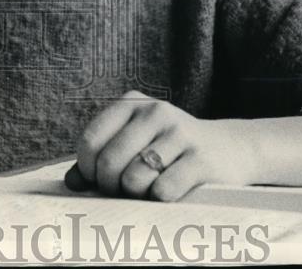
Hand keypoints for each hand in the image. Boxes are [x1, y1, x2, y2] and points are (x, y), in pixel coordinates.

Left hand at [70, 90, 259, 201]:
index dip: (88, 170)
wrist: (228, 149)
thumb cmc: (169, 151)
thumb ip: (100, 160)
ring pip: (134, 178)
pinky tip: (170, 190)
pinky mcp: (201, 157)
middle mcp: (155, 111)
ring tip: (148, 188)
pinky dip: (160, 199)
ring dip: (137, 194)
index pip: (90, 140)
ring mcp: (179, 132)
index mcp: (132, 103)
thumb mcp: (134, 144)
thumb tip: (72, 183)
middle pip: (110, 161)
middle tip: (124, 191)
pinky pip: (163, 190)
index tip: (98, 181)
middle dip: (111, 187)